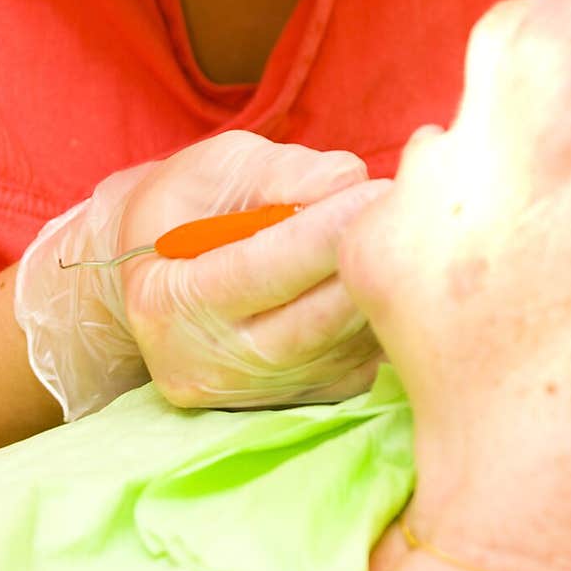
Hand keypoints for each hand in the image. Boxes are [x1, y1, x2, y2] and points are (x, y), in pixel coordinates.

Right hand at [15, 130, 388, 418]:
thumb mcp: (216, 169)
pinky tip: (383, 276)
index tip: (373, 192)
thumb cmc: (190, 207)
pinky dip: (376, 317)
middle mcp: (206, 365)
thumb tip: (350, 182)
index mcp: (167, 304)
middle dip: (361, 263)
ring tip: (397, 235)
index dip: (321, 233)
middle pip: (310, 322)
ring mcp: (254, 395)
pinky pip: (358, 362)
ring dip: (376, 289)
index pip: (258, 273)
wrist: (167, 273)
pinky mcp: (298, 401)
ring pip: (342, 345)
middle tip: (403, 211)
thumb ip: (280, 172)